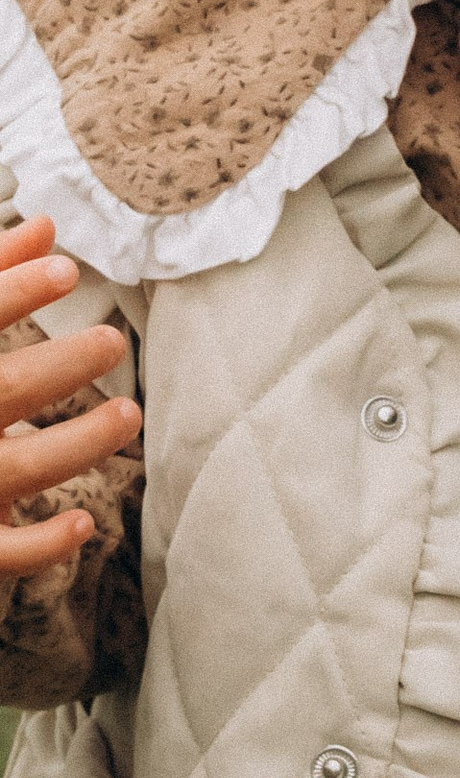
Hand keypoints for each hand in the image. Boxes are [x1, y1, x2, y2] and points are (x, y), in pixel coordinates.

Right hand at [0, 217, 139, 588]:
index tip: (65, 266)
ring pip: (17, 468)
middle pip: (2, 392)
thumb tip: (45, 226)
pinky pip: (0, 551)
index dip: (13, 291)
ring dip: (78, 443)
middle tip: (112, 340)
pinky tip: (81, 523)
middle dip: (58, 367)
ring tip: (128, 413)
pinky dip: (40, 545)